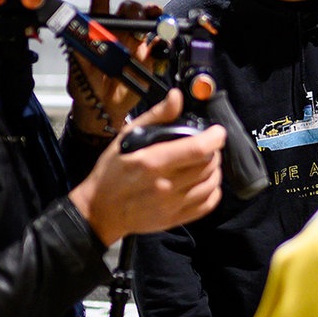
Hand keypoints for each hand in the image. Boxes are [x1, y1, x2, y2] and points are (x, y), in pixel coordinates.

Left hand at [66, 0, 163, 137]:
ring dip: (153, 16)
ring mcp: (134, 43)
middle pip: (129, 10)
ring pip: (147, 21)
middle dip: (134, 8)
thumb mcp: (78, 67)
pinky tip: (164, 37)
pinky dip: (165, 37)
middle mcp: (117, 32)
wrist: (103, 108)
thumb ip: (79, 50)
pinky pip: (160, 42)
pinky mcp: (148, 56)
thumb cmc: (86, 86)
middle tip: (136, 17)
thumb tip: (79, 34)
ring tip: (155, 19)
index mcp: (98, 30)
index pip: (100, 3)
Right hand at [68, 89, 223, 244]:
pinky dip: (213, 191)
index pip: (197, 149)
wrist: (101, 210)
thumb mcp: (126, 137)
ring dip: (214, 170)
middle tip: (207, 146)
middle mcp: (165, 186)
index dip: (214, 138)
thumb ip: (156, 117)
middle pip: (208, 165)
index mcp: (152, 162)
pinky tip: (204, 182)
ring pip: (211, 184)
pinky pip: (207, 205)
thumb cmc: (112, 172)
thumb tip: (177, 97)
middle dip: (214, 151)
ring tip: (206, 162)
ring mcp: (172, 206)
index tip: (216, 131)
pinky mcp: (175, 219)